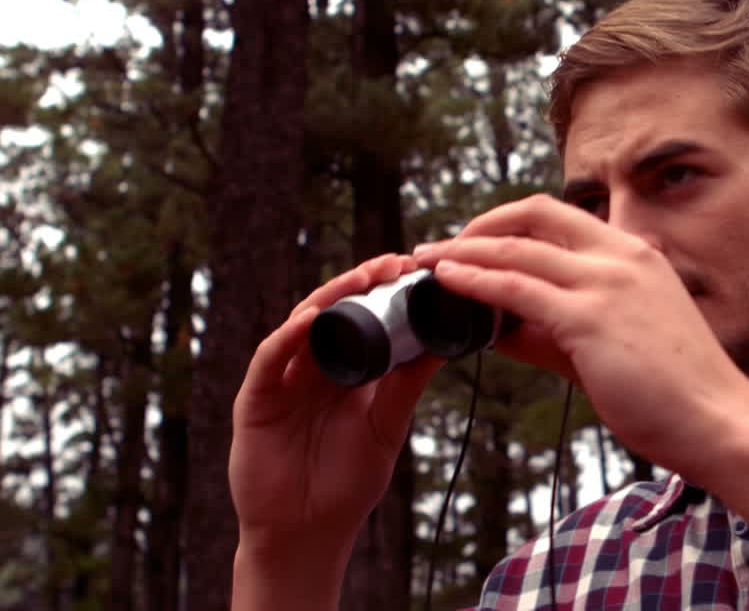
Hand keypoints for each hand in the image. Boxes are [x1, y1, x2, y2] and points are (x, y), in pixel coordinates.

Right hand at [229, 254, 441, 564]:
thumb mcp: (386, 425)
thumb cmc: (346, 483)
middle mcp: (311, 368)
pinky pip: (269, 360)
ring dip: (330, 298)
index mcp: (344, 371)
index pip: (362, 319)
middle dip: (361, 284)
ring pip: (301, 326)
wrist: (308, 534)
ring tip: (361, 279)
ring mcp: (282, 381)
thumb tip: (443, 341)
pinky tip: (311, 320)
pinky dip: (288, 338)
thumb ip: (407, 384)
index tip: (416, 270)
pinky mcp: (255, 400)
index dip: (384, 292)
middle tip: (394, 263)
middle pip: (333, 312)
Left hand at [414, 195, 748, 482]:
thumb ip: (556, 332)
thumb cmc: (675, 394)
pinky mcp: (591, 317)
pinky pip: (517, 288)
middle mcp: (622, 255)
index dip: (510, 224)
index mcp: (635, 255)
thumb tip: (498, 327)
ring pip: (518, 249)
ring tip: (426, 261)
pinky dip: (475, 280)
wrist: (721, 423)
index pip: (561, 218)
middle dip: (480, 225)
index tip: (475, 243)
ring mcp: (607, 282)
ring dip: (464, 251)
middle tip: (443, 247)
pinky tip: (447, 283)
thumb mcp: (614, 346)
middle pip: (535, 215)